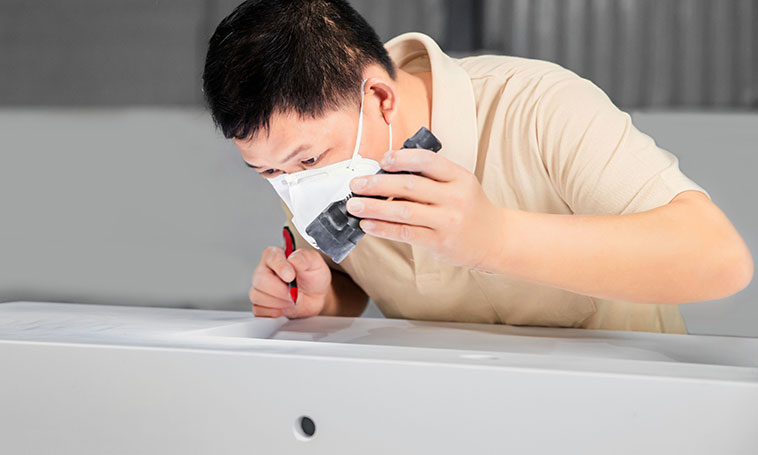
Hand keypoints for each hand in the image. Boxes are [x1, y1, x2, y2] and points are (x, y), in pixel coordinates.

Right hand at [249, 246, 330, 317]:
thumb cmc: (313, 277)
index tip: (291, 277)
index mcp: (276, 255)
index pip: (272, 257)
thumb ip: (305, 258)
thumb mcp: (315, 263)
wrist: (314, 296)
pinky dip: (272, 312)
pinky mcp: (259, 303)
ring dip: (278, 302)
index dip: (280, 267)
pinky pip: (257, 310)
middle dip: (280, 290)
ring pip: (257, 295)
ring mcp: (260, 287)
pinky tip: (283, 307)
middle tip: (294, 294)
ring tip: (291, 300)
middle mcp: (264, 269)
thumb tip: (293, 258)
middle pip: (260, 279)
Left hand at [346, 148, 506, 270]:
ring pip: (404, 211)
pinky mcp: (440, 242)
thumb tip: (386, 173)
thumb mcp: (460, 184)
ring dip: (374, 207)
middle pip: (410, 185)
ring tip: (354, 205)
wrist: (495, 239)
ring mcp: (448, 220)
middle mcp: (455, 197)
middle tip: (356, 184)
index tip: (381, 160)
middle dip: (377, 184)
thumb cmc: (469, 208)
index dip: (402, 158)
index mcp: (460, 176)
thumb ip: (431, 177)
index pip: (427, 161)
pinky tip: (368, 224)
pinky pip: (406, 232)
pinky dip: (383, 228)